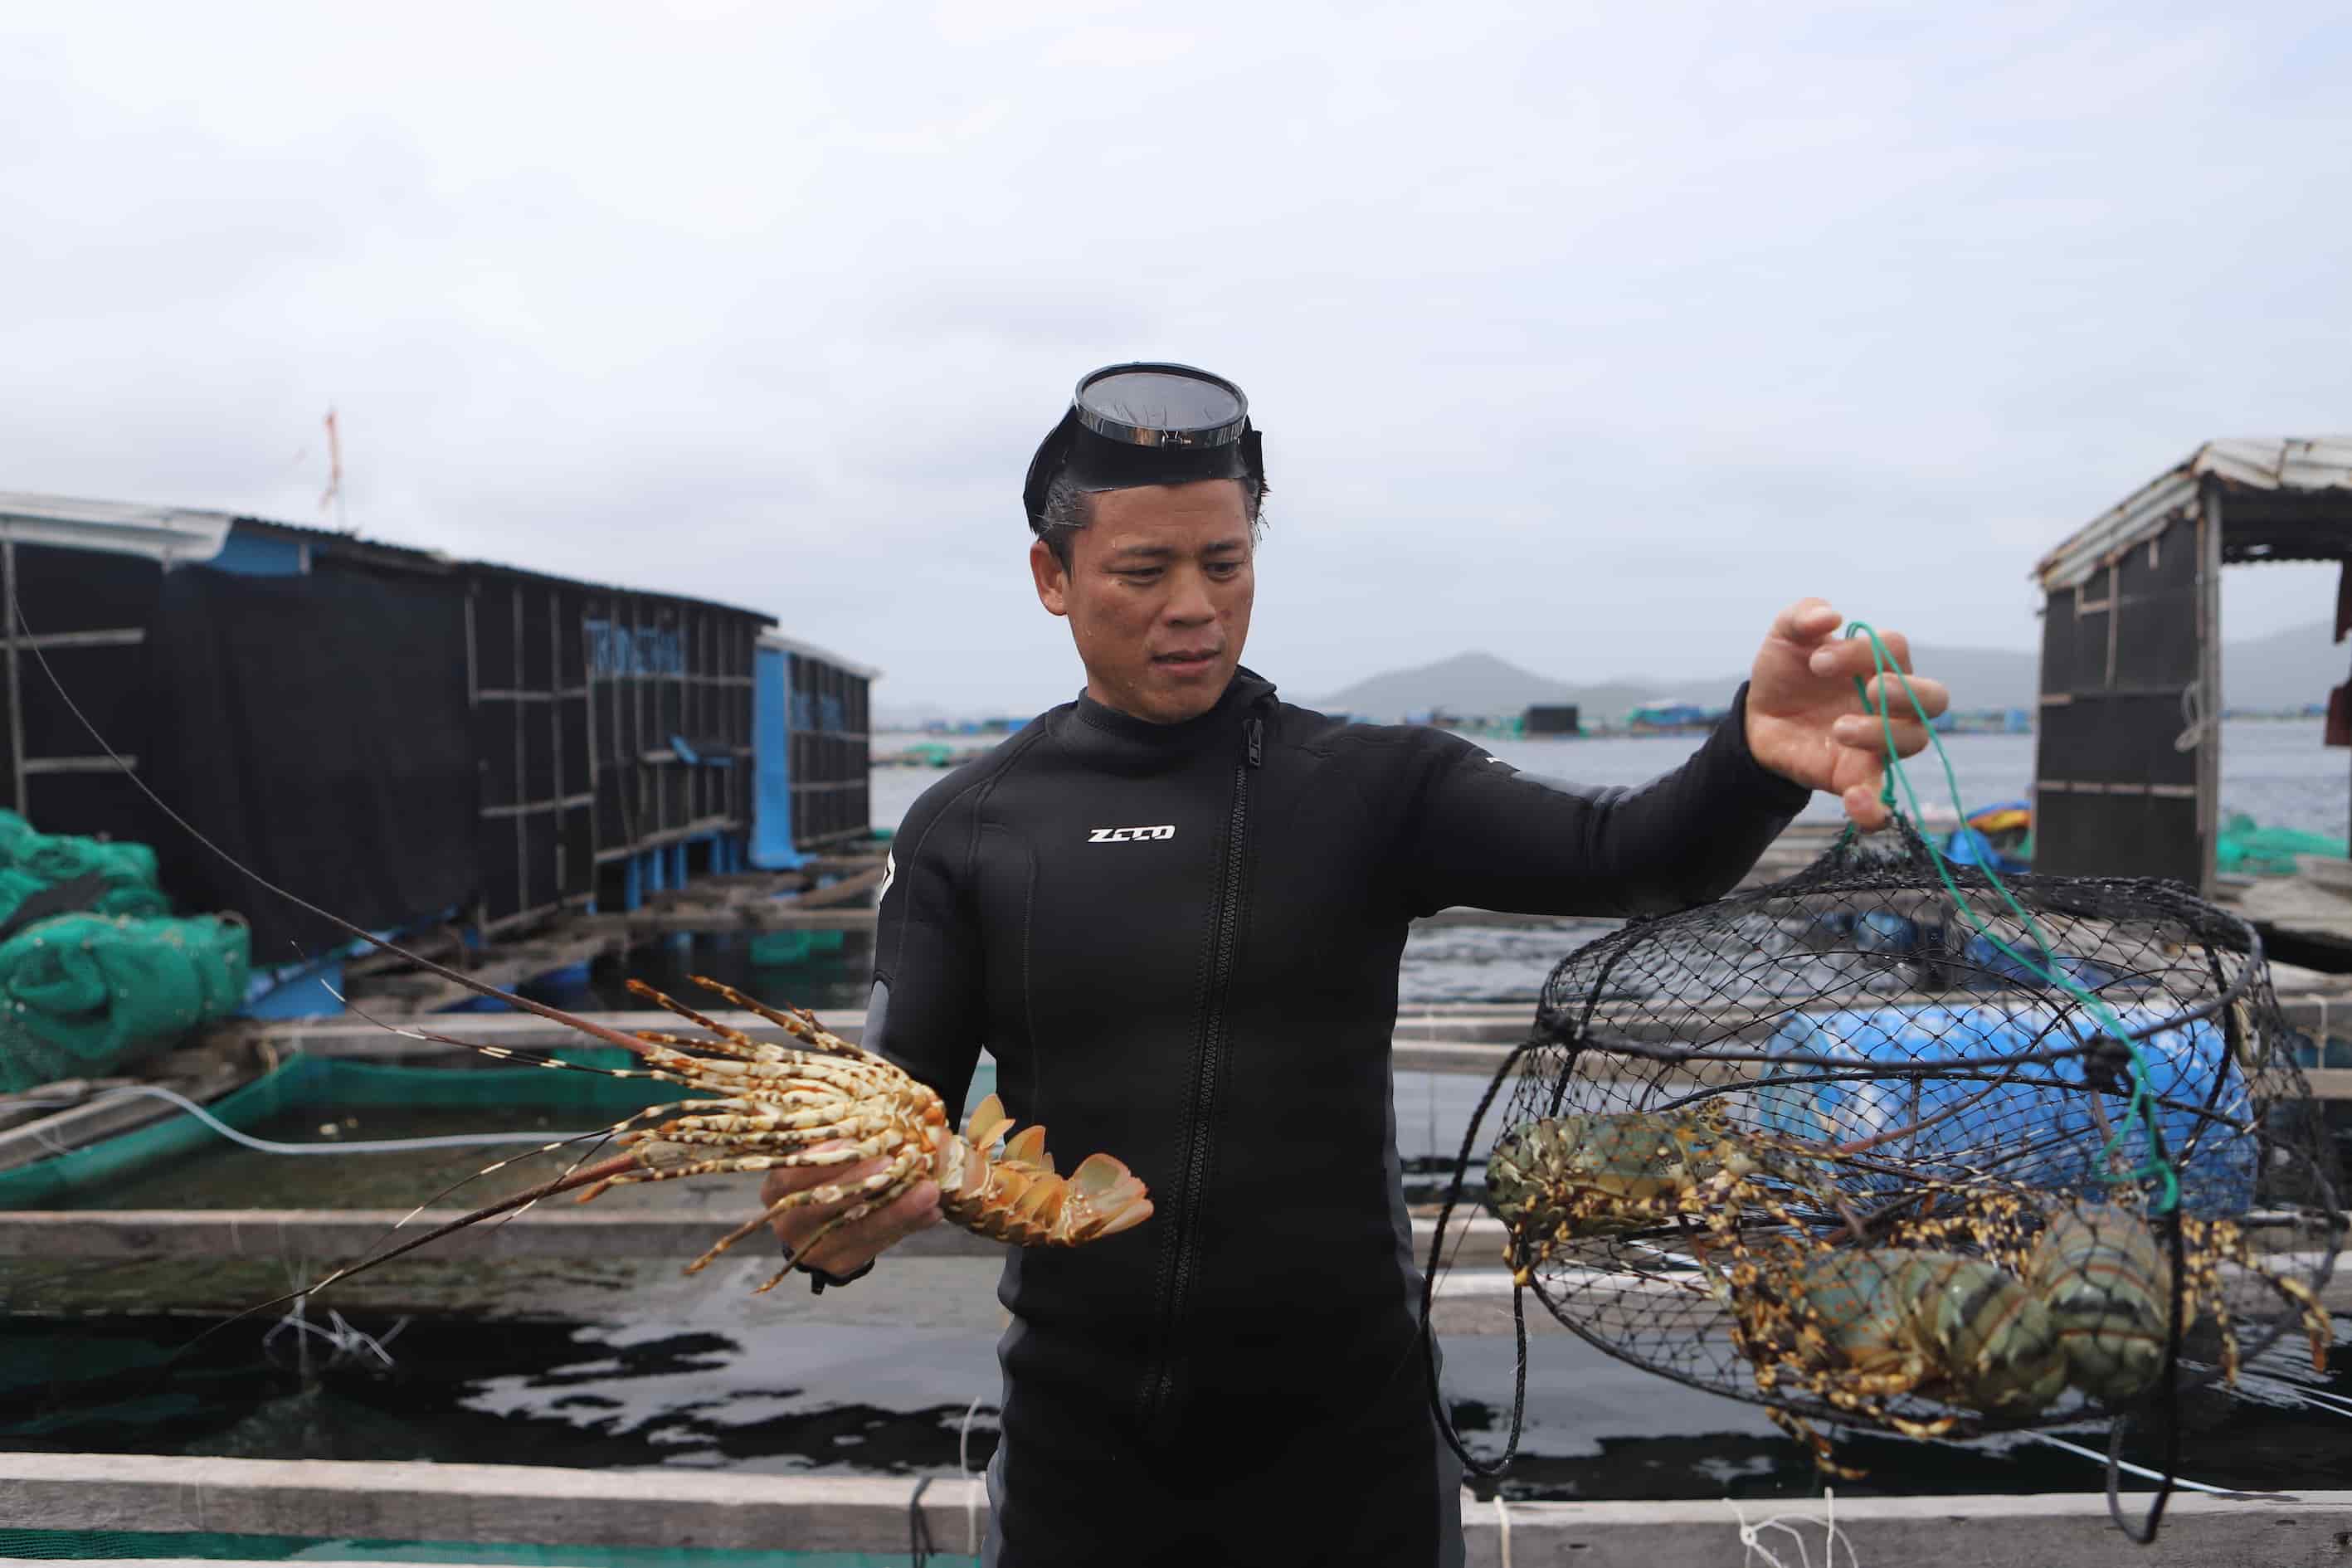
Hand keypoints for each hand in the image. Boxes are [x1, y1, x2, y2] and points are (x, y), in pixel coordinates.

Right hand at [762, 1141, 941, 1279]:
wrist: (819, 1226)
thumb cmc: (824, 1176)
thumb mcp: (821, 1158)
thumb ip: (842, 1147)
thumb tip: (878, 1130)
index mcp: (775, 1191)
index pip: (793, 1177)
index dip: (824, 1161)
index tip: (856, 1142)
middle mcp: (789, 1224)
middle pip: (825, 1205)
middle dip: (863, 1183)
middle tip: (896, 1163)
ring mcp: (813, 1250)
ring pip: (858, 1229)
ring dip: (898, 1209)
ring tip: (929, 1191)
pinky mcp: (840, 1265)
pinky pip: (877, 1245)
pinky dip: (907, 1225)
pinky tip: (932, 1212)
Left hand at [1744, 598, 1949, 830]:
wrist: (1758, 718)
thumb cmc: (1787, 673)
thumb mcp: (1785, 638)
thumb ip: (1801, 616)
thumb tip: (1829, 615)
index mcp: (1878, 664)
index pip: (1895, 650)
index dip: (1863, 652)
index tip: (1817, 661)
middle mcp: (1891, 703)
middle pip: (1932, 698)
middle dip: (1904, 692)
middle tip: (1867, 689)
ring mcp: (1879, 741)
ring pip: (1912, 741)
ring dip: (1881, 733)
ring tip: (1839, 728)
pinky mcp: (1856, 776)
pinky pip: (1881, 798)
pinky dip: (1875, 806)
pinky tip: (1856, 801)